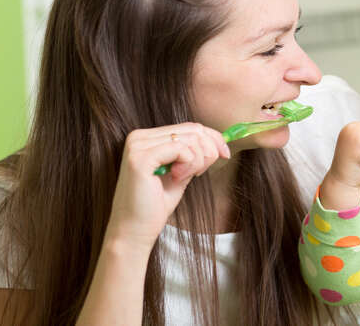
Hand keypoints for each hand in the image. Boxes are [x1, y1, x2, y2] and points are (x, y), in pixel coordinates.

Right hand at [104, 122, 229, 252]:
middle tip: (200, 173)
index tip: (226, 153)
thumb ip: (193, 155)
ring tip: (183, 178)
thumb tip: (218, 141)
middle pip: (193, 130)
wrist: (133, 232)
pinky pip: (181, 150)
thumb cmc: (154, 206)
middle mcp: (138, 137)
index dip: (213, 138)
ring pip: (190, 139)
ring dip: (197, 161)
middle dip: (208, 151)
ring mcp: (137, 146)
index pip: (189, 127)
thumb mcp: (181, 174)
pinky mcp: (140, 158)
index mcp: (146, 138)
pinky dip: (189, 165)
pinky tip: (177, 178)